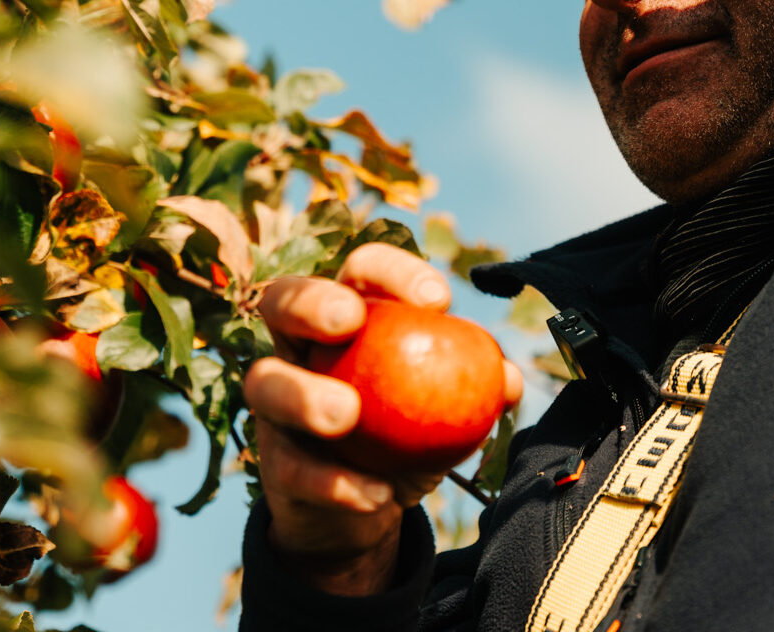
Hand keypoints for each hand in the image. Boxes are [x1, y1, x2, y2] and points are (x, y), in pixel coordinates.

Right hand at [245, 243, 522, 594]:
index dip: (393, 272)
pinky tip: (375, 493)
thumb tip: (509, 379)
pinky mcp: (275, 461)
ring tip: (347, 415)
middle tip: (349, 322)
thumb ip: (476, 388)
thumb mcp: (449, 408)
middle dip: (310, 300)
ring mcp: (277, 403)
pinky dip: (334, 482)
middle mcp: (300, 346)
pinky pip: (292, 468)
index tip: (438, 301)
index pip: (362, 270)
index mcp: (349, 314)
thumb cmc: (411, 430)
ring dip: (303, 394)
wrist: (371, 503)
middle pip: (283, 299)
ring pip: (264, 382)